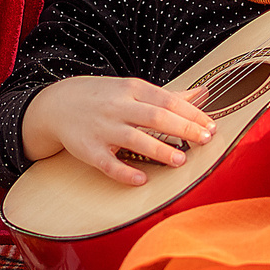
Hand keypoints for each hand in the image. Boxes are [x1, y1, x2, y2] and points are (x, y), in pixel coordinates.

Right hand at [20, 75, 215, 185]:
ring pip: (134, 139)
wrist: (57, 104)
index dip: (192, 114)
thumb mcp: (134, 90)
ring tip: (181, 160)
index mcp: (133, 90)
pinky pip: (108, 163)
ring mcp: (103, 128)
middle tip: (205, 140)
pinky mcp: (89, 150)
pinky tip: (141, 180)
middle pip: (155, 117)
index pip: (168, 101)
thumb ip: (169, 95)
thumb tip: (204, 93)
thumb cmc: (104, 97)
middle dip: (183, 128)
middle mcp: (119, 107)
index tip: (211, 126)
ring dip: (159, 150)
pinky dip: (124, 172)